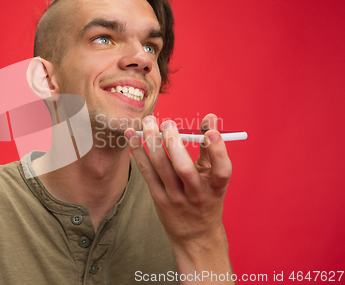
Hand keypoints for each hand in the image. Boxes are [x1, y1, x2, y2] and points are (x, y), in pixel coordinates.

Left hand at [125, 113, 232, 280]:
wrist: (195, 236)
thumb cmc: (206, 199)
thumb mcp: (213, 178)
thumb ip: (211, 148)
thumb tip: (210, 118)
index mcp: (216, 188)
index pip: (222, 171)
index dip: (218, 151)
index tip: (210, 132)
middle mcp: (196, 195)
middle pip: (183, 169)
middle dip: (174, 143)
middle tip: (167, 123)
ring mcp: (175, 198)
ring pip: (161, 168)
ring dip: (152, 142)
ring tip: (148, 122)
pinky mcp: (158, 199)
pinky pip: (146, 173)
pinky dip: (139, 152)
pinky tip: (132, 137)